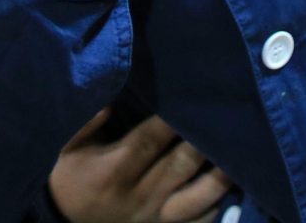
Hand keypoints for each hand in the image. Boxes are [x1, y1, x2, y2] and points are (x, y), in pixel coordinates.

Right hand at [49, 109, 230, 222]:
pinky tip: (235, 187)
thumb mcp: (66, 146)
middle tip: (229, 115)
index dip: (171, 120)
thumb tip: (112, 101)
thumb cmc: (68, 175)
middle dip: (204, 141)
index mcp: (113, 171)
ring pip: (196, 198)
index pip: (149, 140)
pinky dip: (217, 206)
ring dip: (220, 176)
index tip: (192, 96)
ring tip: (243, 151)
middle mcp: (138, 197)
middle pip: (179, 166)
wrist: (62, 221)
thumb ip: (88, 121)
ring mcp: (153, 219)